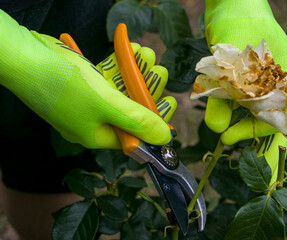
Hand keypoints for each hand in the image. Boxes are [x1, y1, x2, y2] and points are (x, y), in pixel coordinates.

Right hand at [0, 10, 175, 148]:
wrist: (25, 58)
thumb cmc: (64, 85)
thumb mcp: (107, 104)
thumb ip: (138, 121)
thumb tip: (164, 139)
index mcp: (97, 135)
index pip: (134, 136)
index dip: (154, 121)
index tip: (169, 104)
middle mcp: (92, 122)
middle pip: (129, 110)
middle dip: (146, 89)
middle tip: (160, 73)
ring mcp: (85, 102)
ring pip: (118, 90)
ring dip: (134, 71)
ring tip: (148, 54)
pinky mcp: (81, 83)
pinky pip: (106, 78)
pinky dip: (118, 65)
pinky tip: (130, 50)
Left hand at [204, 0, 286, 183]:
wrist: (230, 1)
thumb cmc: (238, 22)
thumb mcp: (230, 63)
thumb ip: (221, 98)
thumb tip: (216, 129)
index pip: (276, 118)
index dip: (252, 133)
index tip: (227, 139)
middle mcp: (279, 82)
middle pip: (267, 118)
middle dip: (247, 132)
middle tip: (225, 140)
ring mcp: (265, 79)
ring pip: (253, 110)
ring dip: (236, 119)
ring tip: (220, 125)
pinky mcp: (248, 76)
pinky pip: (242, 99)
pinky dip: (230, 106)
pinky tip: (219, 109)